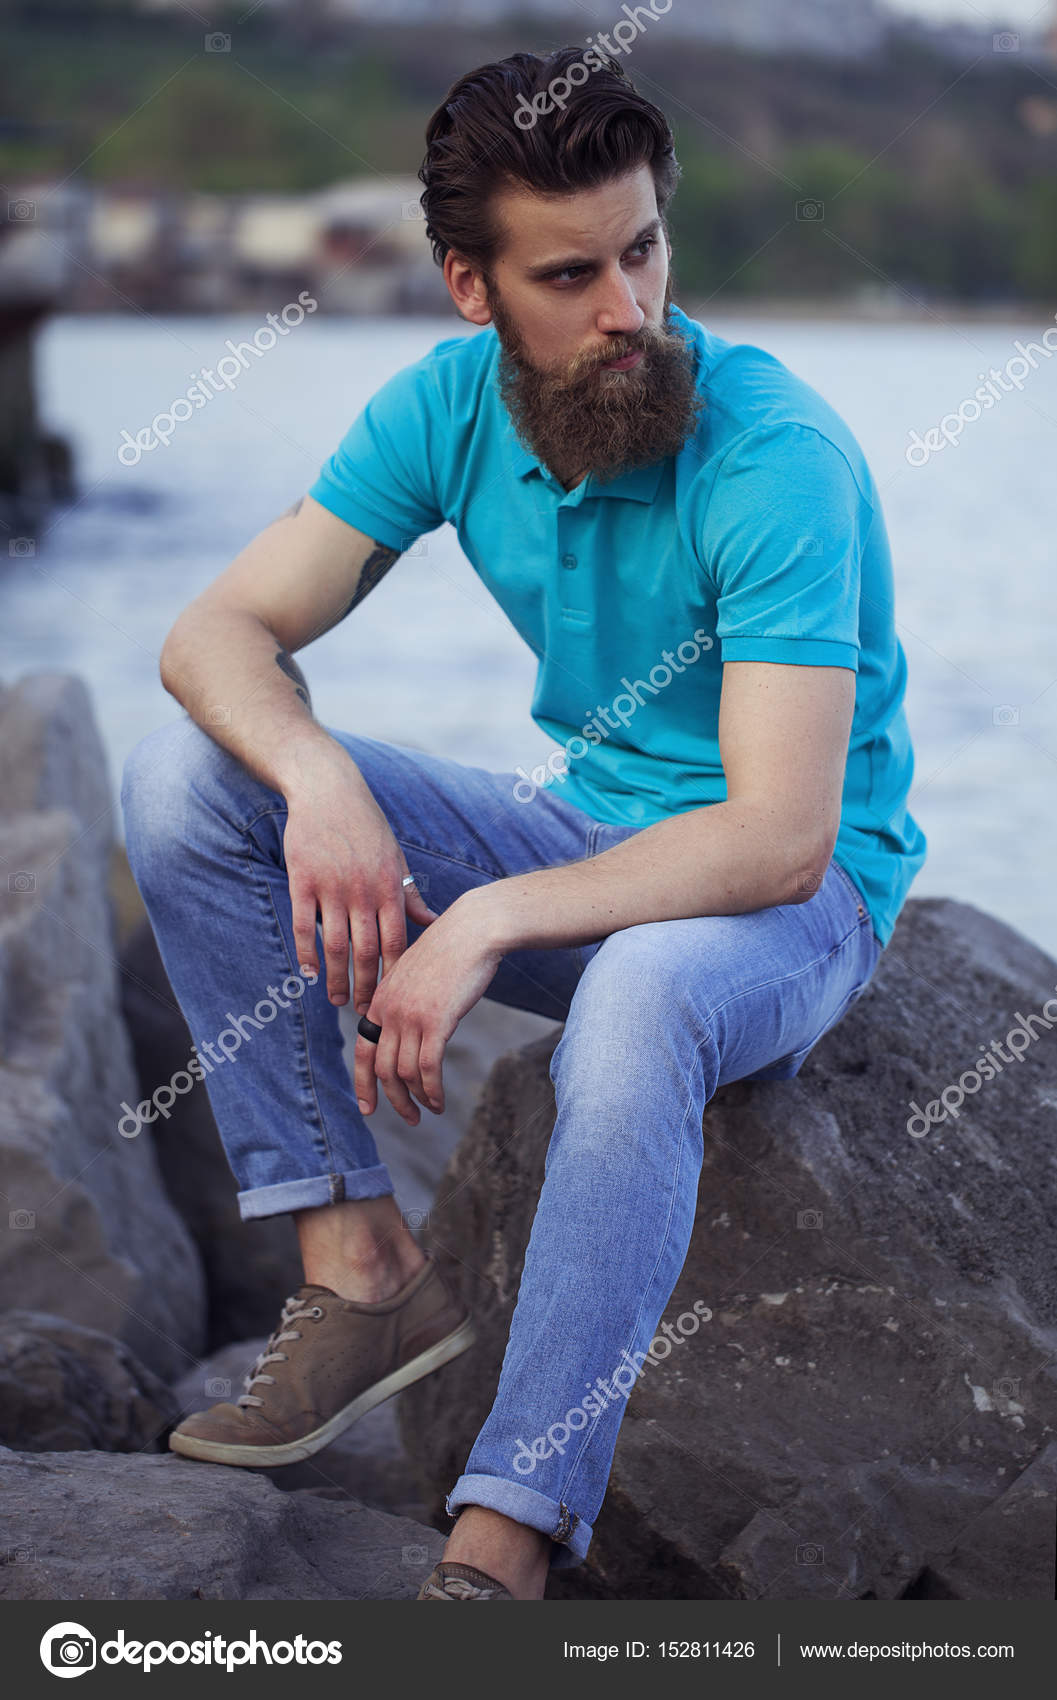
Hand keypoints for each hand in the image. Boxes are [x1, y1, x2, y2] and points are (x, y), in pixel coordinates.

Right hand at [282, 742, 437, 1009]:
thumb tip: (433, 921)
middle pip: (366, 951)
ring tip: (336, 1000)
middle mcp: (362, 891)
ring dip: (336, 977)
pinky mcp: (303, 880)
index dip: (395, 974)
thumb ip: (409, 894)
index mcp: (388, 887)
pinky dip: (306, 952)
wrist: (328, 791)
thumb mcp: (395, 858)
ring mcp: (331, 886)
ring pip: (335, 944)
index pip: (396, 941)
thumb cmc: (365, 826)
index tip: (394, 1000)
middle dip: (366, 986)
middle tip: (364, 1014)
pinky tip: (309, 973)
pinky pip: (303, 925)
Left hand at [354, 891, 502, 1125]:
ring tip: (431, 1110)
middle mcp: (389, 1010)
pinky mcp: (436, 1021)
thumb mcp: (415, 975)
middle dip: (394, 1100)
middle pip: (383, 1069)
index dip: (363, 1083)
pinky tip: (440, 1102)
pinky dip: (432, 1092)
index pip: (363, 1050)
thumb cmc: (450, 951)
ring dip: (417, 1099)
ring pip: (405, 1073)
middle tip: (410, 1119)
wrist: (473, 931)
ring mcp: (411, 1016)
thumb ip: (403, 1002)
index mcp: (381, 999)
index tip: (368, 1108)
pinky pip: (428, 1069)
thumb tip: (405, 1031)